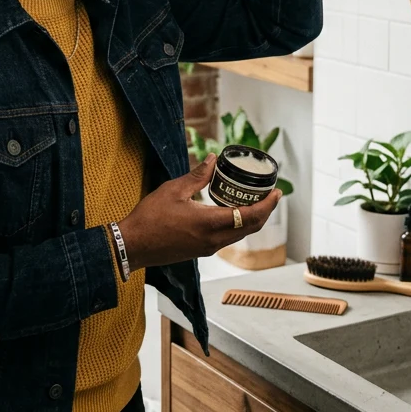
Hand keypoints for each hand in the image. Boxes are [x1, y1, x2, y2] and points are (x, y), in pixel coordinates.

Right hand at [117, 157, 280, 270]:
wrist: (133, 245)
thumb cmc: (150, 217)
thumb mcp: (174, 190)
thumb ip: (197, 175)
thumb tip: (214, 160)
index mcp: (210, 223)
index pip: (250, 216)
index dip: (268, 205)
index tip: (277, 192)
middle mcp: (214, 239)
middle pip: (251, 228)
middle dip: (265, 212)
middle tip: (271, 195)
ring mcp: (208, 248)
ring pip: (240, 235)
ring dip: (252, 220)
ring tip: (255, 202)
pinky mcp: (201, 251)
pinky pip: (228, 239)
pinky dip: (238, 226)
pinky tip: (233, 213)